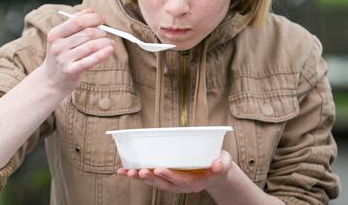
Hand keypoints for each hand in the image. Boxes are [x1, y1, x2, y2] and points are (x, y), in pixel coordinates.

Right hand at [43, 8, 114, 92]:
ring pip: (91, 46)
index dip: (93, 18)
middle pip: (86, 33)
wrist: (51, 80)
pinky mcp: (71, 71)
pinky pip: (91, 60)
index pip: (77, 21)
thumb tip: (90, 10)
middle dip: (101, 32)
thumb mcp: (62, 38)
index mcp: (55, 34)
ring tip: (110, 42)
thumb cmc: (61, 56)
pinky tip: (110, 50)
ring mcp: (64, 59)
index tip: (102, 18)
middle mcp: (58, 46)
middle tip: (106, 33)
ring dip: (105, 42)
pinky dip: (103, 53)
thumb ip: (74, 23)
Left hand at [117, 150, 232, 193]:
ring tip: (128, 172)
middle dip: (151, 178)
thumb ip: (222, 164)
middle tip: (140, 171)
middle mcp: (181, 185)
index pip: (181, 180)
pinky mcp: (165, 178)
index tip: (159, 169)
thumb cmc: (218, 164)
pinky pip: (150, 178)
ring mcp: (172, 183)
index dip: (170, 175)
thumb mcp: (224, 163)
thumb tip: (218, 164)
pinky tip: (123, 172)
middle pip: (164, 183)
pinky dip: (136, 176)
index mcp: (195, 181)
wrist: (216, 173)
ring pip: (154, 182)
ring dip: (141, 178)